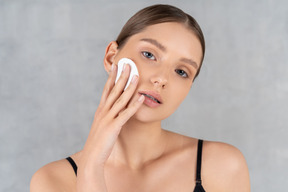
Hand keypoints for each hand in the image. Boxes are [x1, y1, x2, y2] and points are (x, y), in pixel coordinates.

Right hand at [77, 63, 143, 190]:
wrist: (91, 157)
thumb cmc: (98, 143)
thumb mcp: (101, 126)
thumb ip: (107, 117)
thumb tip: (112, 111)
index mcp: (100, 110)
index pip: (107, 90)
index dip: (112, 77)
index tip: (116, 66)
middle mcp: (103, 111)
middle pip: (113, 90)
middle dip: (121, 76)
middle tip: (127, 64)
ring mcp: (108, 118)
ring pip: (121, 99)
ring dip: (129, 86)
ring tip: (137, 75)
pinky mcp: (114, 127)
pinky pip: (126, 113)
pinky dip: (135, 104)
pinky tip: (141, 97)